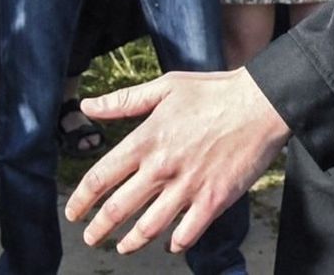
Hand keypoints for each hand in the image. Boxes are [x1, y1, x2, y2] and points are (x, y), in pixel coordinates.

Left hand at [65, 69, 288, 254]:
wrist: (260, 104)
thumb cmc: (213, 92)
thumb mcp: (165, 86)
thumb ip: (123, 100)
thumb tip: (87, 106)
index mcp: (147, 139)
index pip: (101, 176)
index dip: (81, 199)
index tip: (73, 212)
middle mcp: (162, 167)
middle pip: (119, 208)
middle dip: (99, 228)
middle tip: (90, 237)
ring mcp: (188, 186)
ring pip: (149, 227)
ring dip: (131, 242)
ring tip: (123, 247)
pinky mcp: (213, 200)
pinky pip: (187, 233)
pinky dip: (175, 243)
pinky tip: (169, 245)